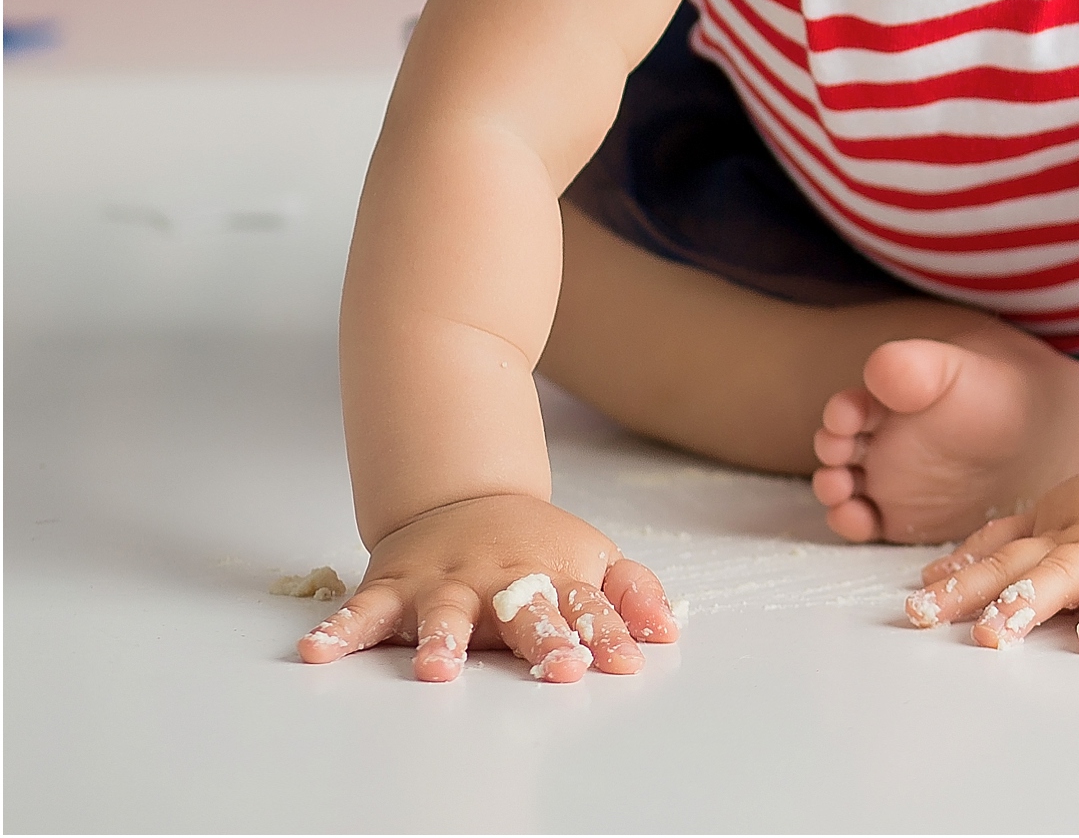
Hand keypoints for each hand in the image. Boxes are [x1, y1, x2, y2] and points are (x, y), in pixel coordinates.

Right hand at [295, 493, 677, 682]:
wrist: (464, 499)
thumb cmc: (534, 548)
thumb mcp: (593, 560)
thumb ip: (631, 595)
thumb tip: (668, 632)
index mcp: (552, 578)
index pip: (586, 608)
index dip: (606, 634)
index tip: (622, 662)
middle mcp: (498, 581)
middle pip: (524, 611)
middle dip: (541, 640)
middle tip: (557, 667)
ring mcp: (444, 584)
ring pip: (442, 613)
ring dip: (440, 641)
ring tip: (437, 669)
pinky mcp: (393, 588)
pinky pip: (361, 611)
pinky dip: (338, 630)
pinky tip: (319, 651)